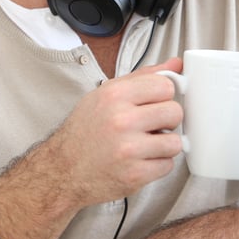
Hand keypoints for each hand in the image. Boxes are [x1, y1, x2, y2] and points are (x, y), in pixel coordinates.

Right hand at [49, 57, 184, 206]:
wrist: (63, 170)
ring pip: (175, 142)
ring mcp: (129, 149)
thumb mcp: (107, 94)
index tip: (155, 103)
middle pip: (175, 112)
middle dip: (166, 120)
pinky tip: (139, 161)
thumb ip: (143, 77)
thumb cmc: (86, 131)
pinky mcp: (135, 175)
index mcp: (115, 95)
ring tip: (144, 145)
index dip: (163, 96)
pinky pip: (167, 165)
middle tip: (151, 126)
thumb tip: (176, 64)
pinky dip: (157, 165)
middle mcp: (122, 120)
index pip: (165, 85)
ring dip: (163, 145)